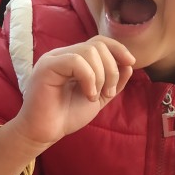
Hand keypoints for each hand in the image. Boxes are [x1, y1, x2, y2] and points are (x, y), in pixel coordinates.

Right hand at [12, 37, 133, 149]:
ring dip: (101, 76)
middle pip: (97, 45)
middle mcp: (62, 55)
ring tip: (95, 96)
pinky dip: (89, 79)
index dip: (118, 48)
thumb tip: (129, 64)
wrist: (44, 133)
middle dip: (112, 69)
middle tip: (108, 93)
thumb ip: (114, 82)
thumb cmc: (66, 116)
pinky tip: (88, 95)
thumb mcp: (98, 97)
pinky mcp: (46, 67)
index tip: (130, 63)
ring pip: (88, 51)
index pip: (99, 41)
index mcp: (73, 58)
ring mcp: (53, 59)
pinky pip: (76, 62)